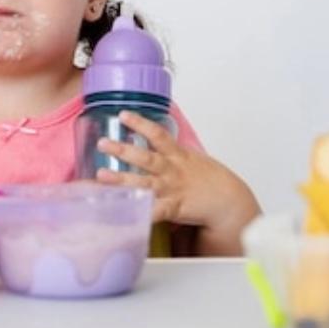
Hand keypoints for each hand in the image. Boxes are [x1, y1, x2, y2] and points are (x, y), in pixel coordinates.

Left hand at [95, 111, 260, 254]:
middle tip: (102, 143)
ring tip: (101, 175)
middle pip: (145, 158)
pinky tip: (123, 211)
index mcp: (176, 155)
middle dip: (122, 151)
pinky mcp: (172, 209)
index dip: (140, 123)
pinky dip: (140, 212)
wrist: (227, 200)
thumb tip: (146, 134)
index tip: (123, 115)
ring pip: (144, 183)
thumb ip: (167, 148)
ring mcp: (171, 190)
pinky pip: (154, 211)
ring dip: (121, 180)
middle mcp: (171, 170)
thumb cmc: (205, 177)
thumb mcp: (188, 156)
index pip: (158, 134)